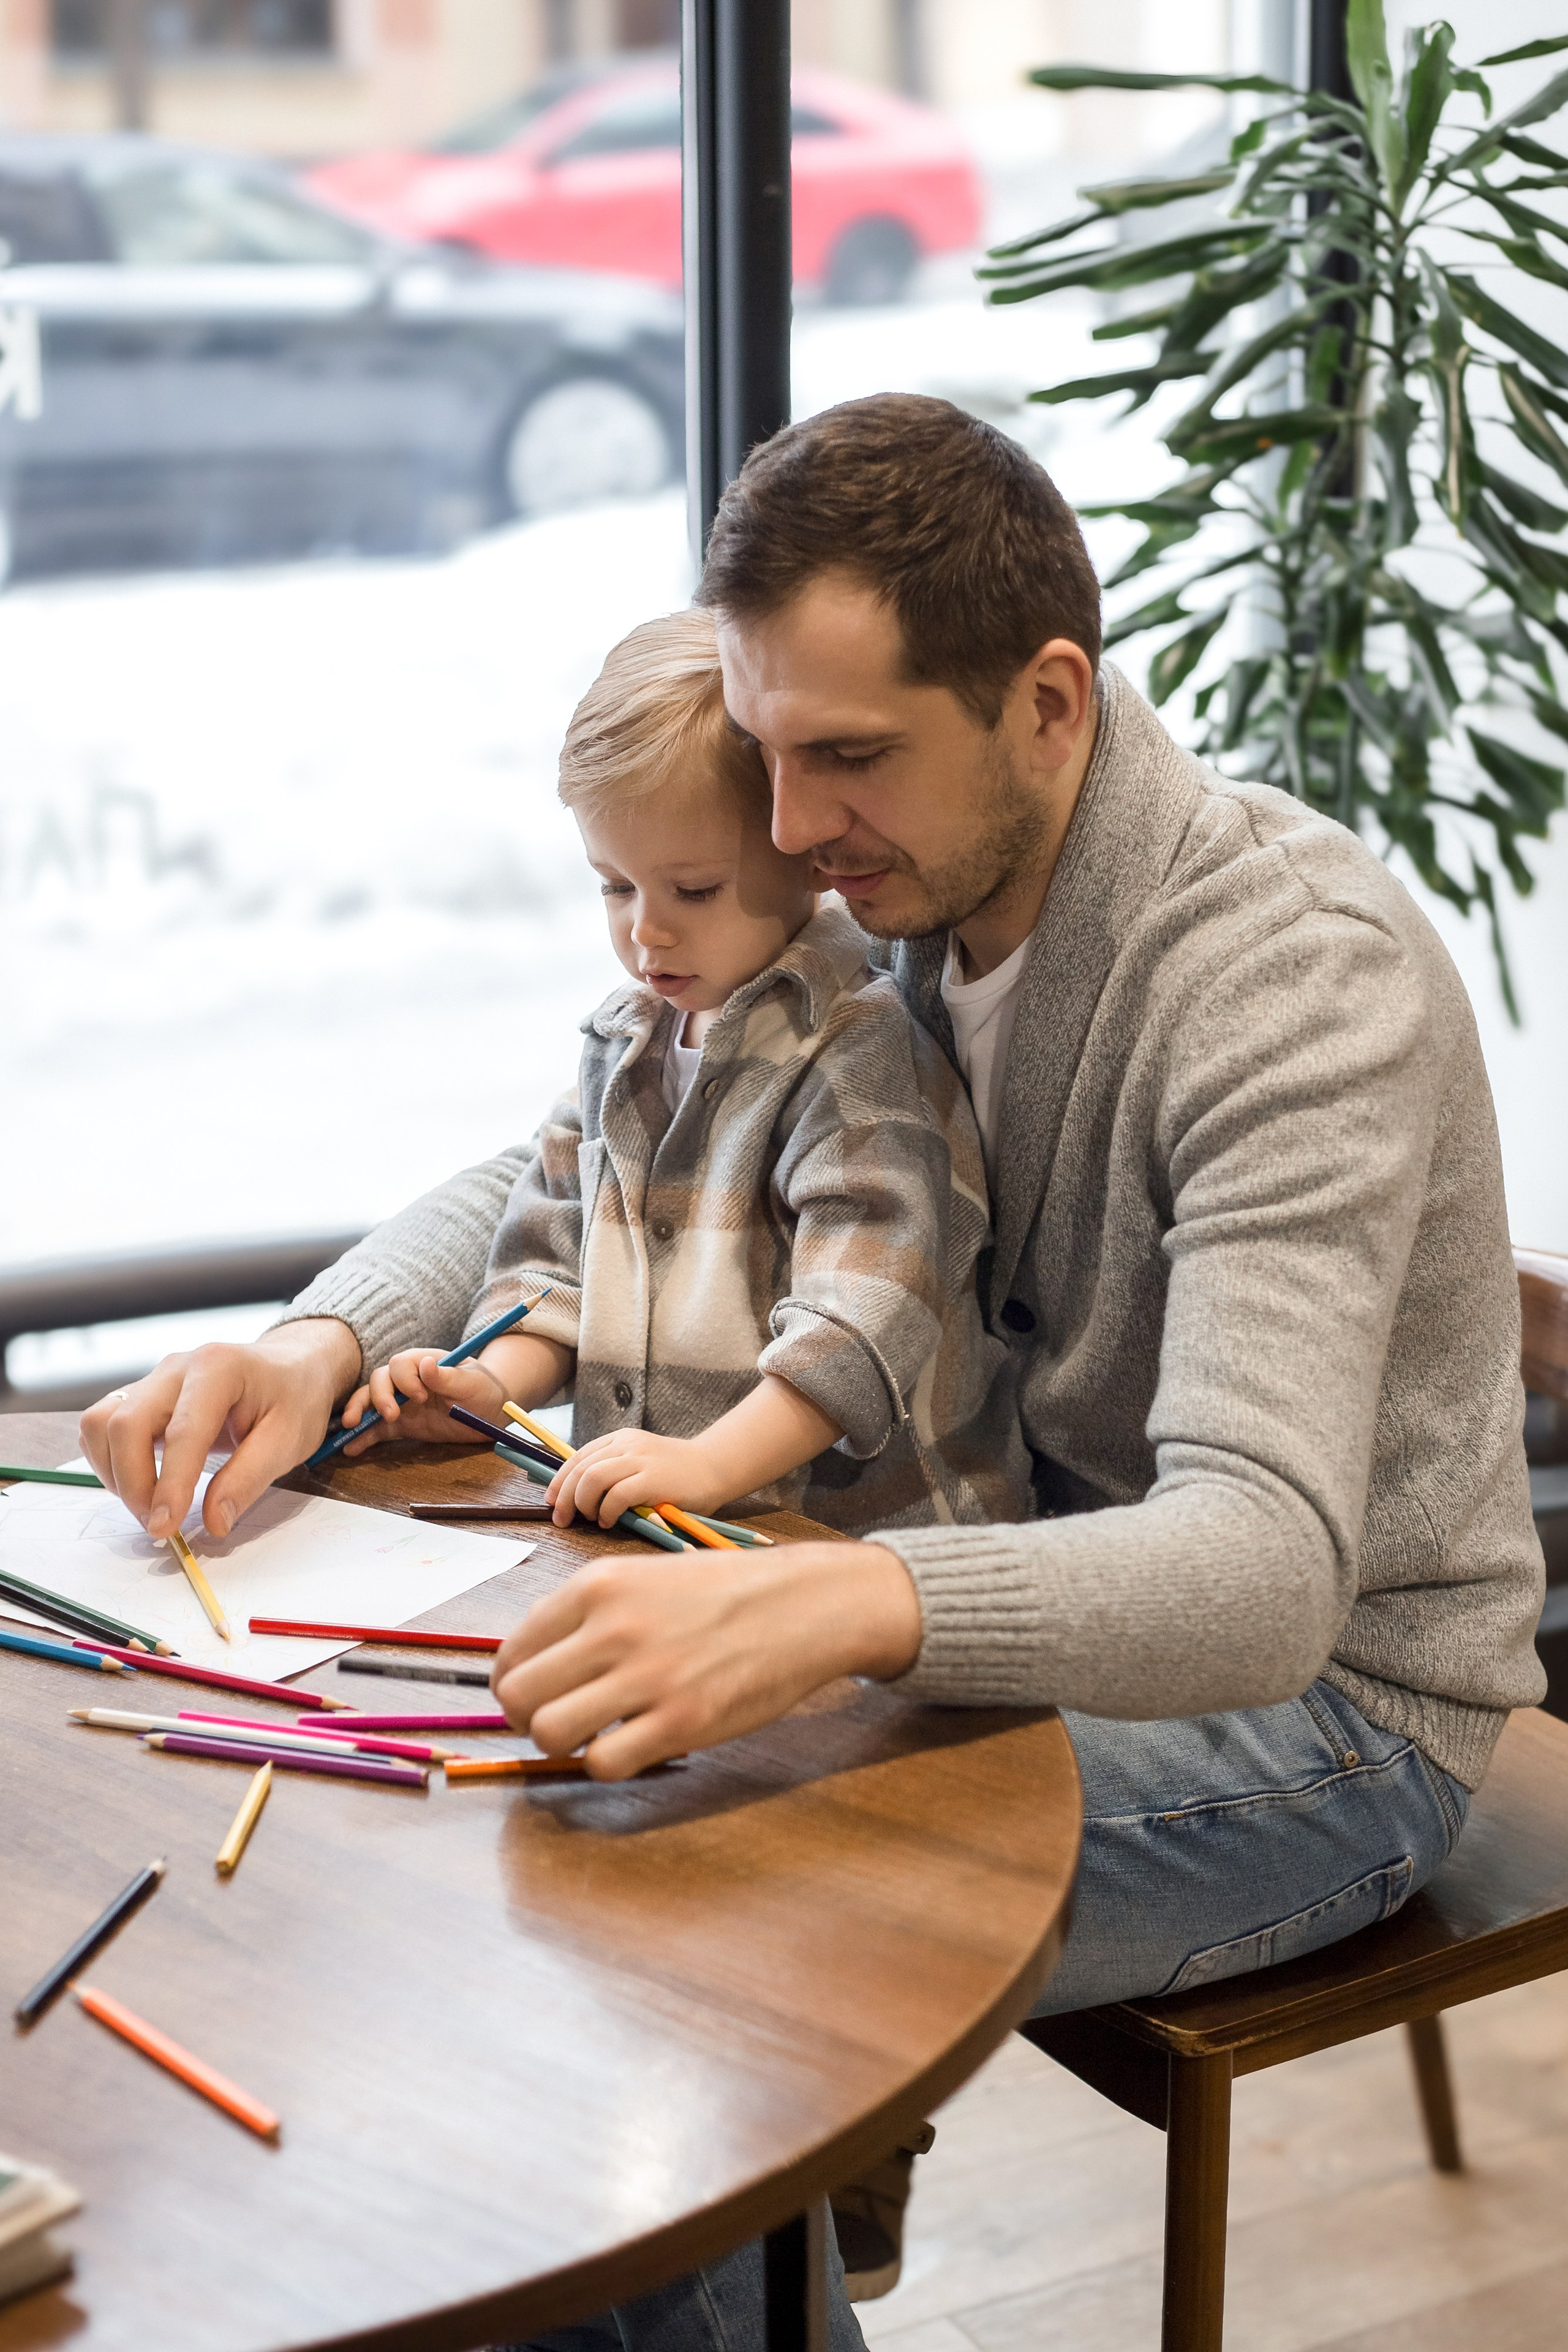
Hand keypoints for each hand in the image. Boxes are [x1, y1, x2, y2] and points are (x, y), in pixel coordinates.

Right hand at [79, 1318, 360, 1543]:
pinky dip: (109, 1460)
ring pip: (101, 1422)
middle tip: (159, 1525)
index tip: (165, 1527)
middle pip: (125, 1423)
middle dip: (133, 1483)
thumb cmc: (293, 1400)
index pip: (182, 1431)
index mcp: (218, 1369)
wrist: (291, 1368)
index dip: (169, 1484)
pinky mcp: (141, 1396)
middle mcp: (176, 1368)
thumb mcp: (289, 1440)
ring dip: (113, 1472)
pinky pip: (101, 1425)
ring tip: (149, 1504)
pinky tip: (141, 1482)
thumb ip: (249, 1480)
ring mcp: (153, 1380)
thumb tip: (214, 1523)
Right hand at [337, 1351, 506, 1455]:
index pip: (401, 1364)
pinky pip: (377, 1430)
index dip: (404, 1380)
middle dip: (378, 1397)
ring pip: (371, 1403)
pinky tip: (351, 1448)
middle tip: (390, 1415)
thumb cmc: (484, 1390)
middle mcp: (406, 1380)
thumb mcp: (472, 1383)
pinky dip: (363, 1438)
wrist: (490, 1414)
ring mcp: (401, 1403)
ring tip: (350, 1428)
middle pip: (379, 1381)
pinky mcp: (400, 1425)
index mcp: (423, 1362)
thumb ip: (448, 1376)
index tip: (420, 1397)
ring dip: (358, 1413)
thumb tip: (425, 1364)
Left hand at [491, 1539, 923, 1777]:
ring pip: (550, 1732)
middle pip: (517, 1695)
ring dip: (558, 1744)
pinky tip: (629, 1745)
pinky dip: (606, 1762)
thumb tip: (531, 1659)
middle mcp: (613, 1629)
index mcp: (597, 1587)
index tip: (531, 1696)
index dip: (513, 1684)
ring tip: (586, 1736)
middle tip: (550, 1723)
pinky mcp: (681, 1722)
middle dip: (524, 1718)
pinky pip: (605, 1762)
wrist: (801, 1605)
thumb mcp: (643, 1577)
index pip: (513, 1652)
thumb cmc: (720, 1593)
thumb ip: (586, 1613)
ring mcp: (647, 1676)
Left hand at [545, 1427, 723, 1527]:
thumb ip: (614, 1472)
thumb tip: (578, 1495)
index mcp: (620, 1439)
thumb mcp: (640, 1462)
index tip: (551, 1501)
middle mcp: (627, 1445)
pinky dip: (606, 1512)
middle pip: (581, 1470)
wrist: (715, 1467)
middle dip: (564, 1497)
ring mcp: (640, 1460)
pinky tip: (610, 1521)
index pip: (578, 1457)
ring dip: (584, 1503)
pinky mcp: (653, 1479)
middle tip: (562, 1519)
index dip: (559, 1480)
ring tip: (592, 1518)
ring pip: (592, 1479)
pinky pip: (616, 1495)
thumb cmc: (676, 1473)